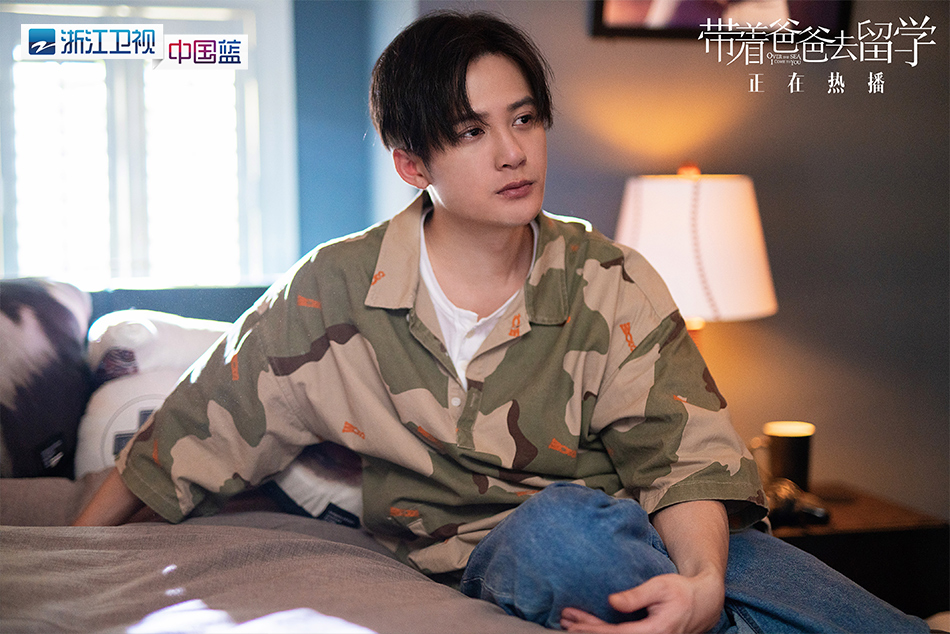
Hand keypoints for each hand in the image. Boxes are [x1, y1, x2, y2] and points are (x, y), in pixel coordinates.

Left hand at [560, 570, 723, 633]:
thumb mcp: (660, 587)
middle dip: (586, 631)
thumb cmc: (682, 591)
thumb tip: (611, 601)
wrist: (703, 603)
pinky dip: (603, 631)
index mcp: (655, 632)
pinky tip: (589, 626)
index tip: (572, 621)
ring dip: (591, 632)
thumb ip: (636, 596)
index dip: (591, 629)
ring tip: (569, 624)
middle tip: (563, 621)